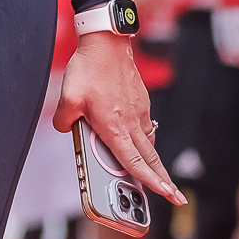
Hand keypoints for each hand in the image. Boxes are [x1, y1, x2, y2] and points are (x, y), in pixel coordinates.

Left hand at [54, 34, 185, 204]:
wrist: (106, 42)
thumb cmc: (88, 68)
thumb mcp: (67, 98)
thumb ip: (63, 120)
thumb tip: (64, 128)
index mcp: (114, 126)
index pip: (134, 161)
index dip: (149, 181)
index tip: (165, 194)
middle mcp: (131, 121)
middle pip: (151, 158)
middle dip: (164, 180)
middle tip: (175, 197)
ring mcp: (139, 110)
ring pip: (148, 142)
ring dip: (153, 160)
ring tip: (156, 175)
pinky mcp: (141, 100)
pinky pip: (145, 125)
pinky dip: (144, 138)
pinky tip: (136, 139)